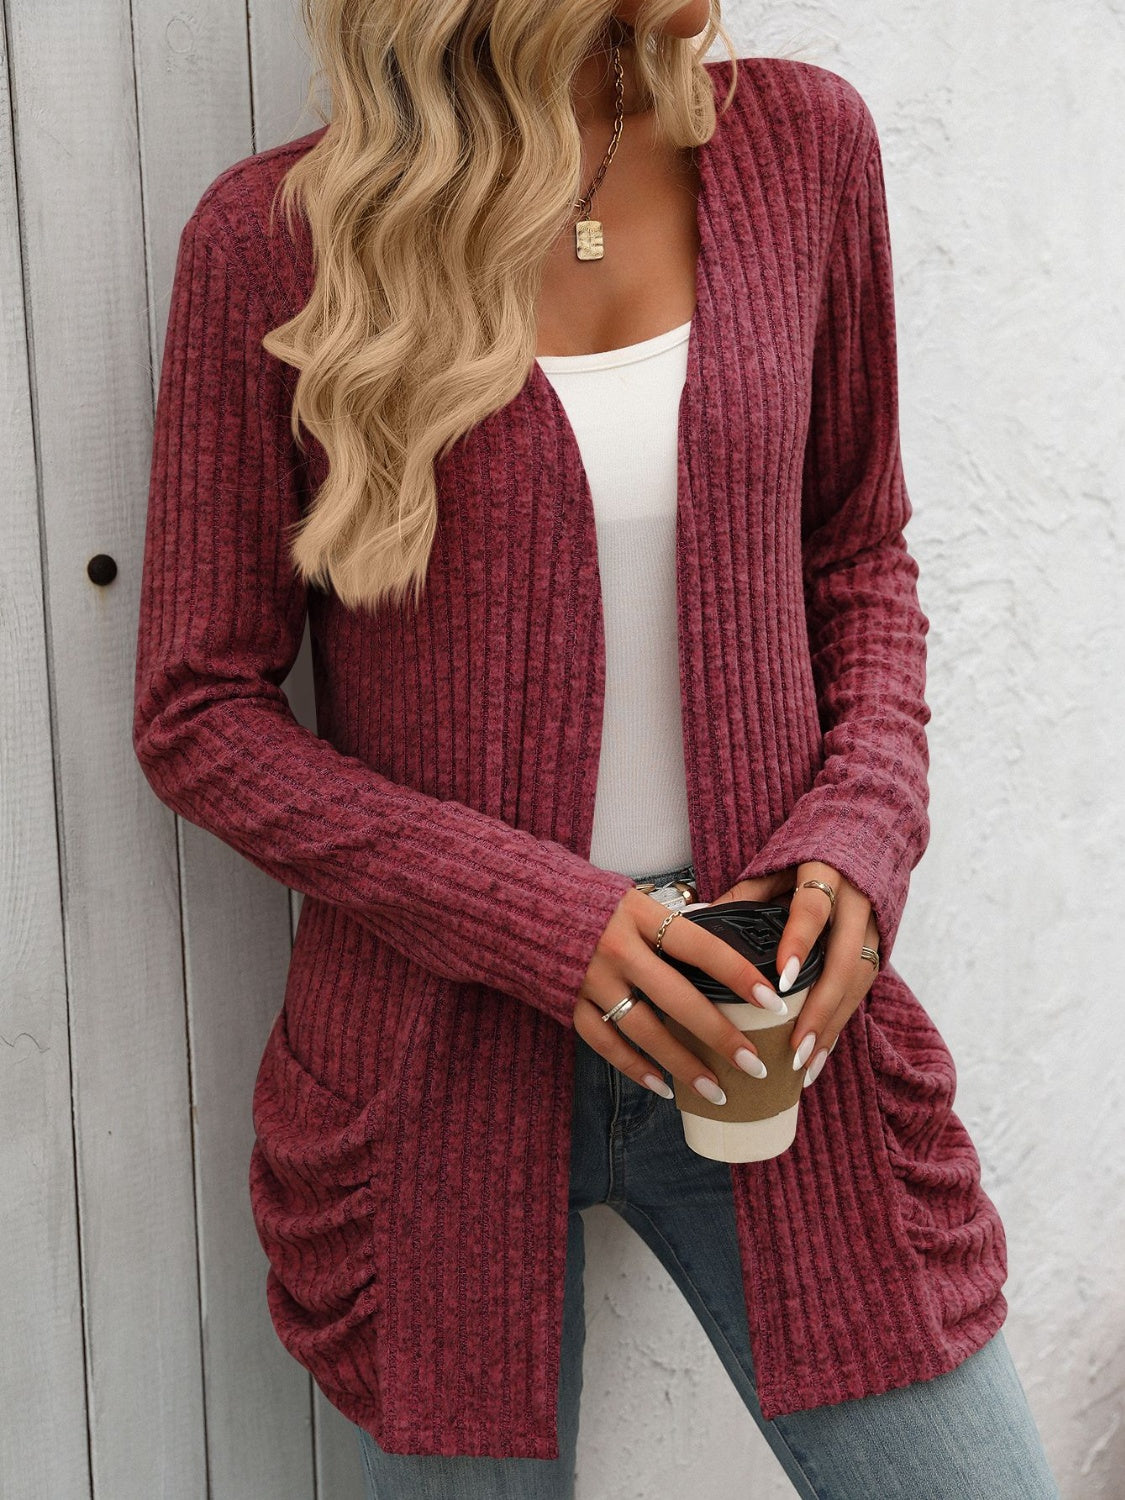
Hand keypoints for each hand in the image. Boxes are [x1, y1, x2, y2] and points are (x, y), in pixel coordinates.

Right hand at [575, 886, 792, 1103]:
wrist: (523, 903)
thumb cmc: (596, 904)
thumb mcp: (637, 902)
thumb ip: (675, 929)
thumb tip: (729, 959)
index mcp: (640, 914)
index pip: (701, 946)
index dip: (738, 974)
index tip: (773, 1002)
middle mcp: (616, 947)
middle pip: (677, 998)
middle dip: (720, 1036)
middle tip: (755, 1065)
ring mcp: (591, 978)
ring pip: (644, 1030)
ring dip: (683, 1065)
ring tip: (716, 1091)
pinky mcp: (569, 1002)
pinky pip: (606, 1043)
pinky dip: (634, 1067)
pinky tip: (662, 1087)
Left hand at [710, 861, 879, 1087]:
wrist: (867, 832)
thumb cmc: (807, 850)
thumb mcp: (775, 864)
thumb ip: (743, 893)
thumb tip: (696, 917)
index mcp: (827, 873)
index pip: (813, 911)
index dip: (798, 945)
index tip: (780, 983)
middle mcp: (857, 903)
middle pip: (844, 961)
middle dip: (821, 1009)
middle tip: (794, 1048)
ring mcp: (875, 926)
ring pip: (858, 983)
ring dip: (832, 1026)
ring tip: (804, 1065)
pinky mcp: (881, 945)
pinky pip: (862, 989)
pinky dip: (840, 1021)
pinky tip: (820, 1052)